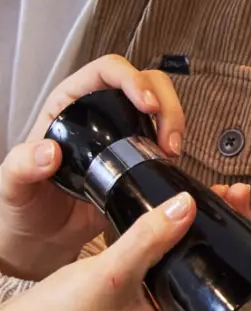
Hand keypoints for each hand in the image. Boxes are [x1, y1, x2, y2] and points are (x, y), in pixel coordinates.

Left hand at [0, 56, 186, 279]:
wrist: (41, 239)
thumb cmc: (22, 204)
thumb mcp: (12, 183)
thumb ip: (22, 165)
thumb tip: (49, 152)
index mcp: (68, 104)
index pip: (106, 72)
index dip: (130, 79)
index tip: (145, 104)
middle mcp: (98, 113)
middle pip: (144, 82)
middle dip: (164, 101)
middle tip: (168, 136)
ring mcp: (121, 136)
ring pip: (160, 106)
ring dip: (174, 122)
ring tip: (171, 151)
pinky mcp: (136, 161)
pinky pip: (162, 141)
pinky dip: (173, 146)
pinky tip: (169, 164)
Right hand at [0, 183, 250, 310]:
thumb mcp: (112, 275)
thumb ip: (148, 239)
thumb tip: (189, 203)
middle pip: (240, 292)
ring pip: (215, 273)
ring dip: (229, 235)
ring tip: (237, 197)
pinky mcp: (158, 293)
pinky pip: (191, 263)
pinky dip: (201, 236)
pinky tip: (205, 208)